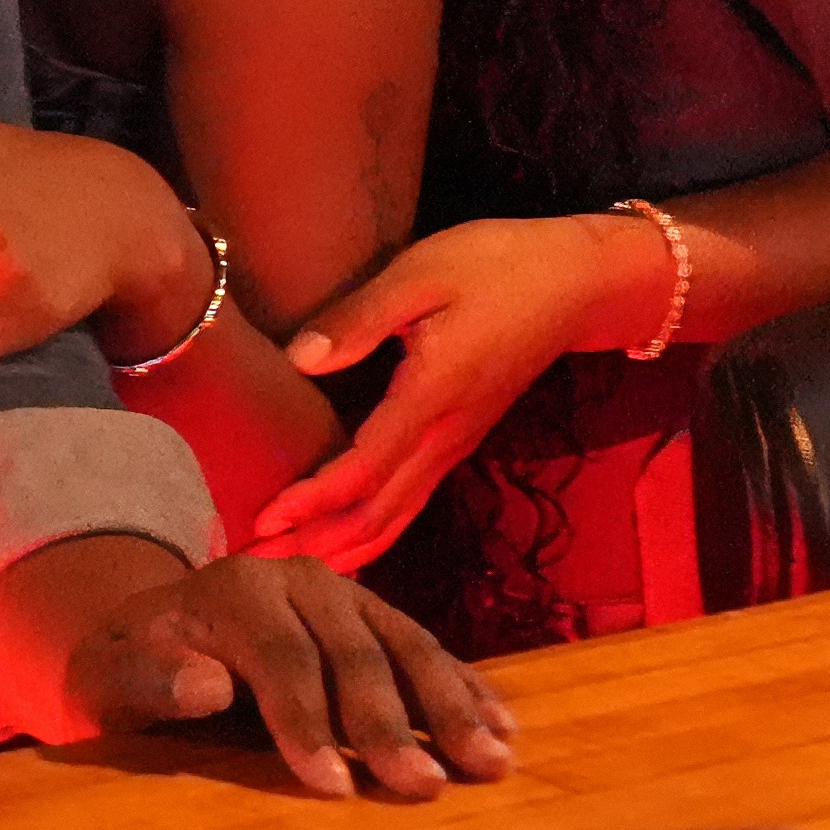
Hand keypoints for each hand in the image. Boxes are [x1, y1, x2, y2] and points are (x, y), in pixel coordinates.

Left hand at [57, 550, 514, 801]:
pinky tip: (502, 728)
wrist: (155, 630)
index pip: (280, 658)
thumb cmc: (134, 668)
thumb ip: (150, 681)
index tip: (336, 788)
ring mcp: (345, 593)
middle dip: (391, 724)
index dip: (308, 724)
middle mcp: (297, 579)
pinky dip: (467, 687)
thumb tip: (204, 685)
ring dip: (451, 706)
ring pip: (405, 647)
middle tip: (425, 788)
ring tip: (490, 763)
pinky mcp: (375, 615)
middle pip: (354, 653)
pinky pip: (427, 648)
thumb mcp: (112, 678)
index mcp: (234, 590)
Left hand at [249, 216, 670, 569]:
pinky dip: (373, 531)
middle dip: (314, 541)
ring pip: (396, 516)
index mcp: (431, 396)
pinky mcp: (460, 438)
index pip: (364, 470)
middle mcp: (445, 435)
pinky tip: (345, 542)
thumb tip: (300, 358)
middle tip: (253, 560)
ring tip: (287, 563)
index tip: (263, 520)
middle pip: (376, 512)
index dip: (312, 501)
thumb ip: (360, 318)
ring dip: (341, 546)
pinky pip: (412, 501)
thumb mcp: (421, 274)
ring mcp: (456, 442)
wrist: (577, 283)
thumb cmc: (496, 266)